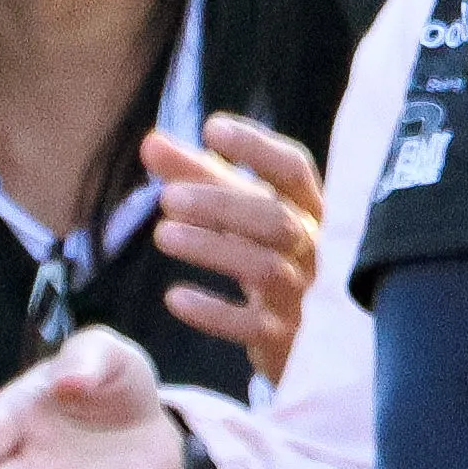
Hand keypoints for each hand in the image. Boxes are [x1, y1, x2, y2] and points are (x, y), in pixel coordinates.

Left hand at [146, 116, 324, 379]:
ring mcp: (305, 297)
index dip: (257, 148)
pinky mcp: (287, 340)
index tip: (211, 128)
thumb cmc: (268, 255)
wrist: (307, 340)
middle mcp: (317, 250)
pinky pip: (252, 327)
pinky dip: (212, 311)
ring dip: (212, 248)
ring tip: (163, 235)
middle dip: (222, 204)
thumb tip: (150, 142)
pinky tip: (175, 297)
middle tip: (166, 198)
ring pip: (265, 268)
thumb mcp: (243, 214)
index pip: (294, 170)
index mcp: (311, 211)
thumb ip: (200, 177)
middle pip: (276, 219)